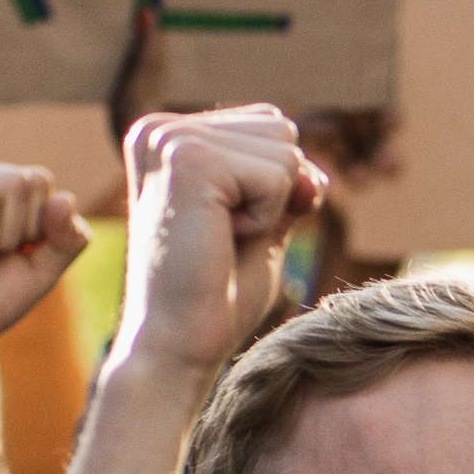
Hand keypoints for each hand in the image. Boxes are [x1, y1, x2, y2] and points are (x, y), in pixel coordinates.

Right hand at [112, 109, 324, 381]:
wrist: (175, 347)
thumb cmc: (214, 298)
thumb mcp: (262, 229)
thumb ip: (288, 188)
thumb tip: (312, 172)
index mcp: (168, 136)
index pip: (267, 126)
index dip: (275, 186)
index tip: (224, 231)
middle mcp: (161, 129)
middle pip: (281, 128)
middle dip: (275, 192)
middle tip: (221, 239)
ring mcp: (171, 139)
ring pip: (286, 149)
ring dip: (271, 208)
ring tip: (218, 239)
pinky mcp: (189, 159)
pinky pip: (279, 174)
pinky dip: (267, 219)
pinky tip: (220, 241)